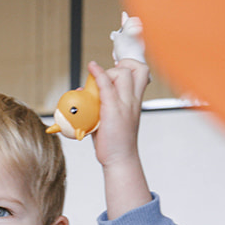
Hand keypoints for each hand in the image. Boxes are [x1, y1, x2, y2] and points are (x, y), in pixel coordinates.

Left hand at [89, 58, 152, 219]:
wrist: (119, 159)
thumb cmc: (115, 142)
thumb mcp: (111, 119)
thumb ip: (101, 105)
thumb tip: (82, 94)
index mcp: (135, 101)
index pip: (142, 73)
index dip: (131, 65)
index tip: (117, 69)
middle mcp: (133, 100)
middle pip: (135, 68)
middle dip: (119, 66)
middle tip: (105, 81)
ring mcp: (125, 104)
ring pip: (122, 73)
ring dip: (107, 73)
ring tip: (96, 87)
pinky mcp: (114, 110)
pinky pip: (107, 85)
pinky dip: (98, 74)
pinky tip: (91, 68)